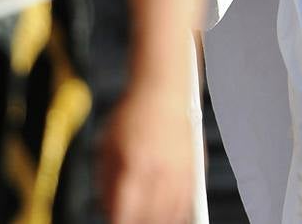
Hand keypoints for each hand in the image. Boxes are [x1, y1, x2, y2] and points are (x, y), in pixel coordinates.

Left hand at [98, 82, 196, 223]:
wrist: (164, 90)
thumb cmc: (134, 114)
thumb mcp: (106, 147)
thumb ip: (105, 182)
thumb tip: (108, 208)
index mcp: (134, 169)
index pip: (124, 215)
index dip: (118, 223)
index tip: (116, 221)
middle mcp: (160, 173)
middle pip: (150, 219)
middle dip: (139, 223)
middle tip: (131, 218)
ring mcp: (180, 172)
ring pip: (173, 215)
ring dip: (160, 221)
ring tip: (150, 219)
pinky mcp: (195, 168)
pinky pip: (190, 202)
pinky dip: (180, 212)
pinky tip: (170, 212)